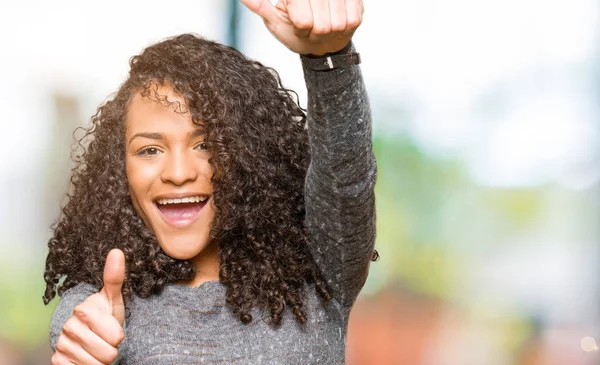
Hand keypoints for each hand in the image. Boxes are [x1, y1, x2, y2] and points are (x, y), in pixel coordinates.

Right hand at [51, 249, 125, 364]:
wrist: (83, 332)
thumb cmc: (103, 315)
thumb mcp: (113, 298)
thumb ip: (115, 278)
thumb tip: (117, 251)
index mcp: (85, 310)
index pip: (117, 337)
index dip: (119, 335)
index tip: (113, 329)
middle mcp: (70, 327)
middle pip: (108, 354)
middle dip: (110, 349)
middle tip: (105, 340)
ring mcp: (62, 344)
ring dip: (100, 359)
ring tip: (97, 348)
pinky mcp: (58, 360)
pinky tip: (85, 356)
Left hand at [239, 0, 362, 55]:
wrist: (324, 39)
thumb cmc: (296, 30)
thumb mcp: (274, 20)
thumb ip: (259, 5)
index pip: (302, 21)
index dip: (300, 27)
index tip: (300, 24)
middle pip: (319, 25)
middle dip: (314, 31)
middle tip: (312, 27)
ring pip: (336, 24)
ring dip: (330, 30)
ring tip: (323, 26)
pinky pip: (352, 20)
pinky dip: (345, 27)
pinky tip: (337, 22)